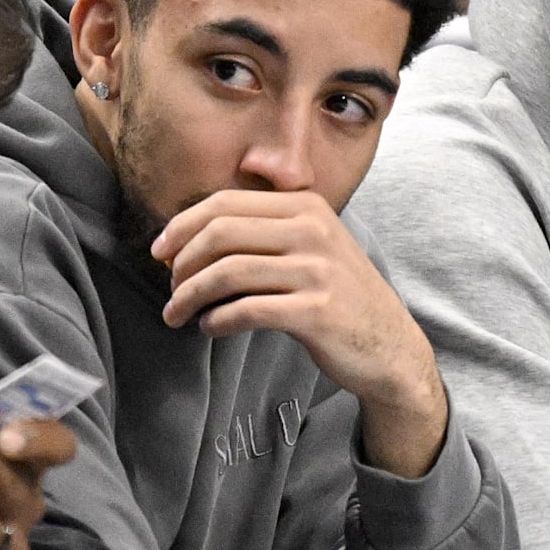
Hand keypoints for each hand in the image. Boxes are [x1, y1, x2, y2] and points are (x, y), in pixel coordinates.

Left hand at [151, 189, 446, 476]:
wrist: (390, 346)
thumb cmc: (337, 297)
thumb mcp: (310, 247)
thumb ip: (263, 232)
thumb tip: (188, 238)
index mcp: (306, 206)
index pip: (225, 203)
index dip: (183, 225)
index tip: (159, 251)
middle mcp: (313, 230)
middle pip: (220, 233)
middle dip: (183, 263)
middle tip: (170, 289)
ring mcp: (318, 270)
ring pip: (228, 272)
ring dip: (190, 296)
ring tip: (177, 313)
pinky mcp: (317, 311)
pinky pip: (247, 310)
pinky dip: (217, 320)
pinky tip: (210, 328)